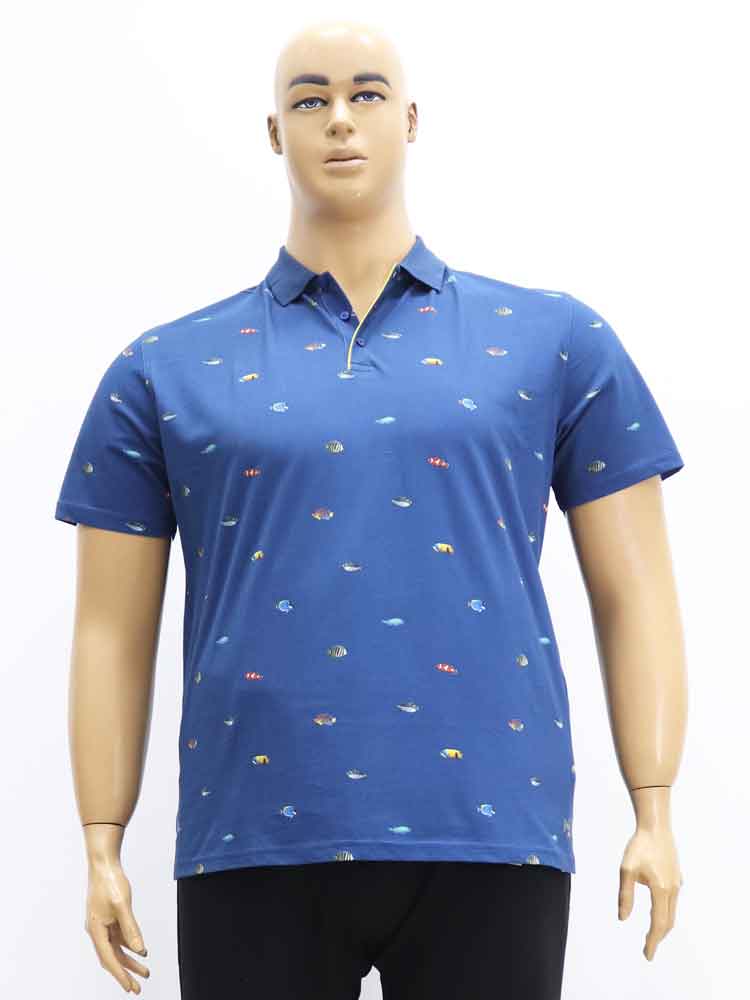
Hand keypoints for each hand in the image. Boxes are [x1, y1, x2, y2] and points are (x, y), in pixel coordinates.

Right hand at [85, 858, 150, 992]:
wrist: (103, 863)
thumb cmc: (110, 881)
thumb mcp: (122, 905)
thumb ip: (131, 929)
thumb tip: (139, 950)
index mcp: (96, 930)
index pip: (108, 959)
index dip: (119, 975)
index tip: (130, 988)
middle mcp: (97, 930)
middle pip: (111, 958)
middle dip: (125, 973)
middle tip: (138, 988)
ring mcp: (102, 924)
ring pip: (116, 949)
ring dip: (129, 961)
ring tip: (144, 972)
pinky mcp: (108, 918)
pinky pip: (118, 938)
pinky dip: (129, 946)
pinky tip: (140, 952)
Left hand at [618, 825, 682, 960]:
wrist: (656, 826)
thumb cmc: (639, 846)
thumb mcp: (626, 870)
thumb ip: (625, 895)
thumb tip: (623, 918)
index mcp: (661, 890)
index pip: (658, 924)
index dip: (652, 941)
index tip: (647, 955)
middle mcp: (673, 889)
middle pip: (668, 921)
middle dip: (658, 937)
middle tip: (648, 948)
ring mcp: (677, 882)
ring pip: (672, 911)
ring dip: (663, 925)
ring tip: (653, 934)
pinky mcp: (677, 876)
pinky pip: (673, 900)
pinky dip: (667, 912)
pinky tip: (660, 910)